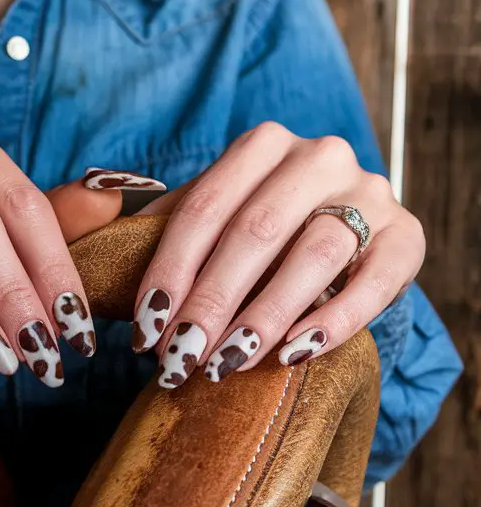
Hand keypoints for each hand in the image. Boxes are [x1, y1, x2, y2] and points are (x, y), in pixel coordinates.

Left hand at [131, 123, 424, 387]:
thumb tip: (97, 249)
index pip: (204, 208)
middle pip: (257, 230)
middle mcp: (322, 156)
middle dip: (211, 300)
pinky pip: (374, 281)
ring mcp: (371, 193)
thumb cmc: (267, 231)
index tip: (145, 328)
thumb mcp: (220, 216)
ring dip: (266, 313)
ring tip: (228, 362)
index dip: (169, 270)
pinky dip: (333, 320)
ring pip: (316, 252)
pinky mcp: (409, 236)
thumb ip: (170, 227)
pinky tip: (293, 354)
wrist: (352, 232)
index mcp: (264, 144)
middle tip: (180, 356)